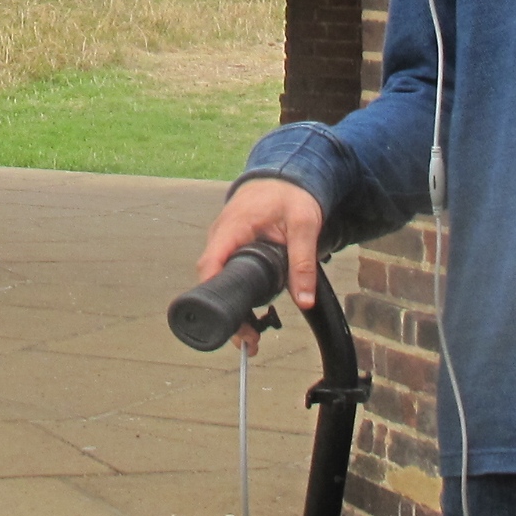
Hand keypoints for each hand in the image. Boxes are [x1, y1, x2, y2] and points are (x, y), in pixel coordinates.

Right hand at [196, 178, 325, 353]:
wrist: (285, 175)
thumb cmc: (291, 194)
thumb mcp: (304, 225)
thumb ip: (303, 262)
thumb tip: (304, 300)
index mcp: (232, 227)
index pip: (211, 264)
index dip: (212, 293)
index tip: (225, 321)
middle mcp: (221, 235)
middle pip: (212, 279)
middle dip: (226, 312)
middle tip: (247, 340)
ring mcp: (223, 241)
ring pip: (218, 278)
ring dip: (231, 307)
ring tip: (249, 336)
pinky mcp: (230, 247)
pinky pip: (225, 272)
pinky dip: (234, 294)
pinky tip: (249, 314)